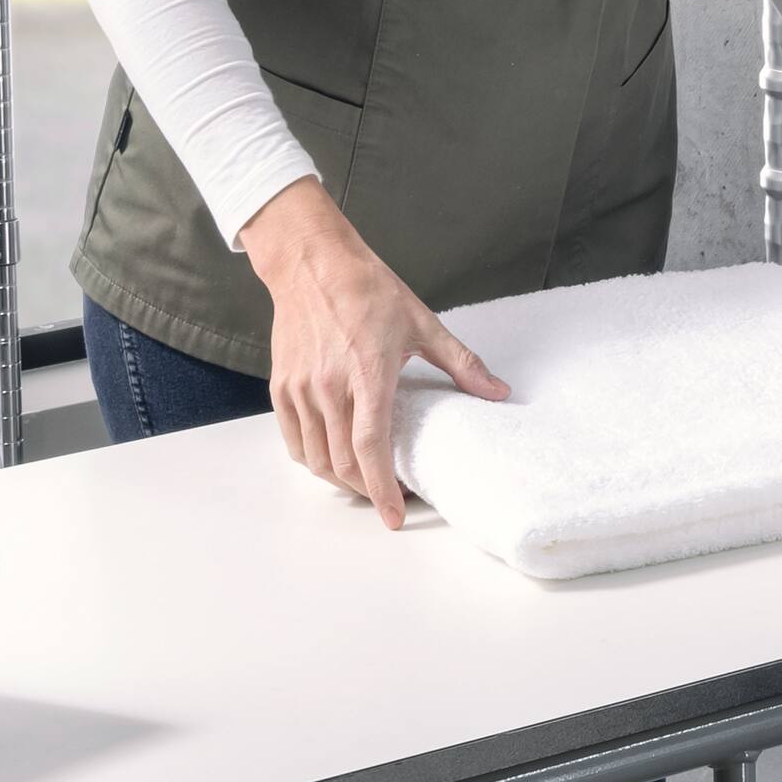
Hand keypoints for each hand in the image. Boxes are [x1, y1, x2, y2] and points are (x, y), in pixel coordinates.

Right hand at [236, 179, 509, 524]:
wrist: (312, 264)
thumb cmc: (368, 290)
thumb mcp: (423, 323)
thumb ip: (462, 363)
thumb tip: (498, 392)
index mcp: (368, 375)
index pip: (370, 449)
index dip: (381, 489)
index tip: (395, 516)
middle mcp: (329, 388)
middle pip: (342, 463)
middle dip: (366, 491)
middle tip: (390, 496)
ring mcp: (301, 390)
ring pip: (315, 458)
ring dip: (340, 480)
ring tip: (365, 482)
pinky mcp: (282, 387)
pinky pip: (294, 440)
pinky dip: (312, 460)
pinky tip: (332, 460)